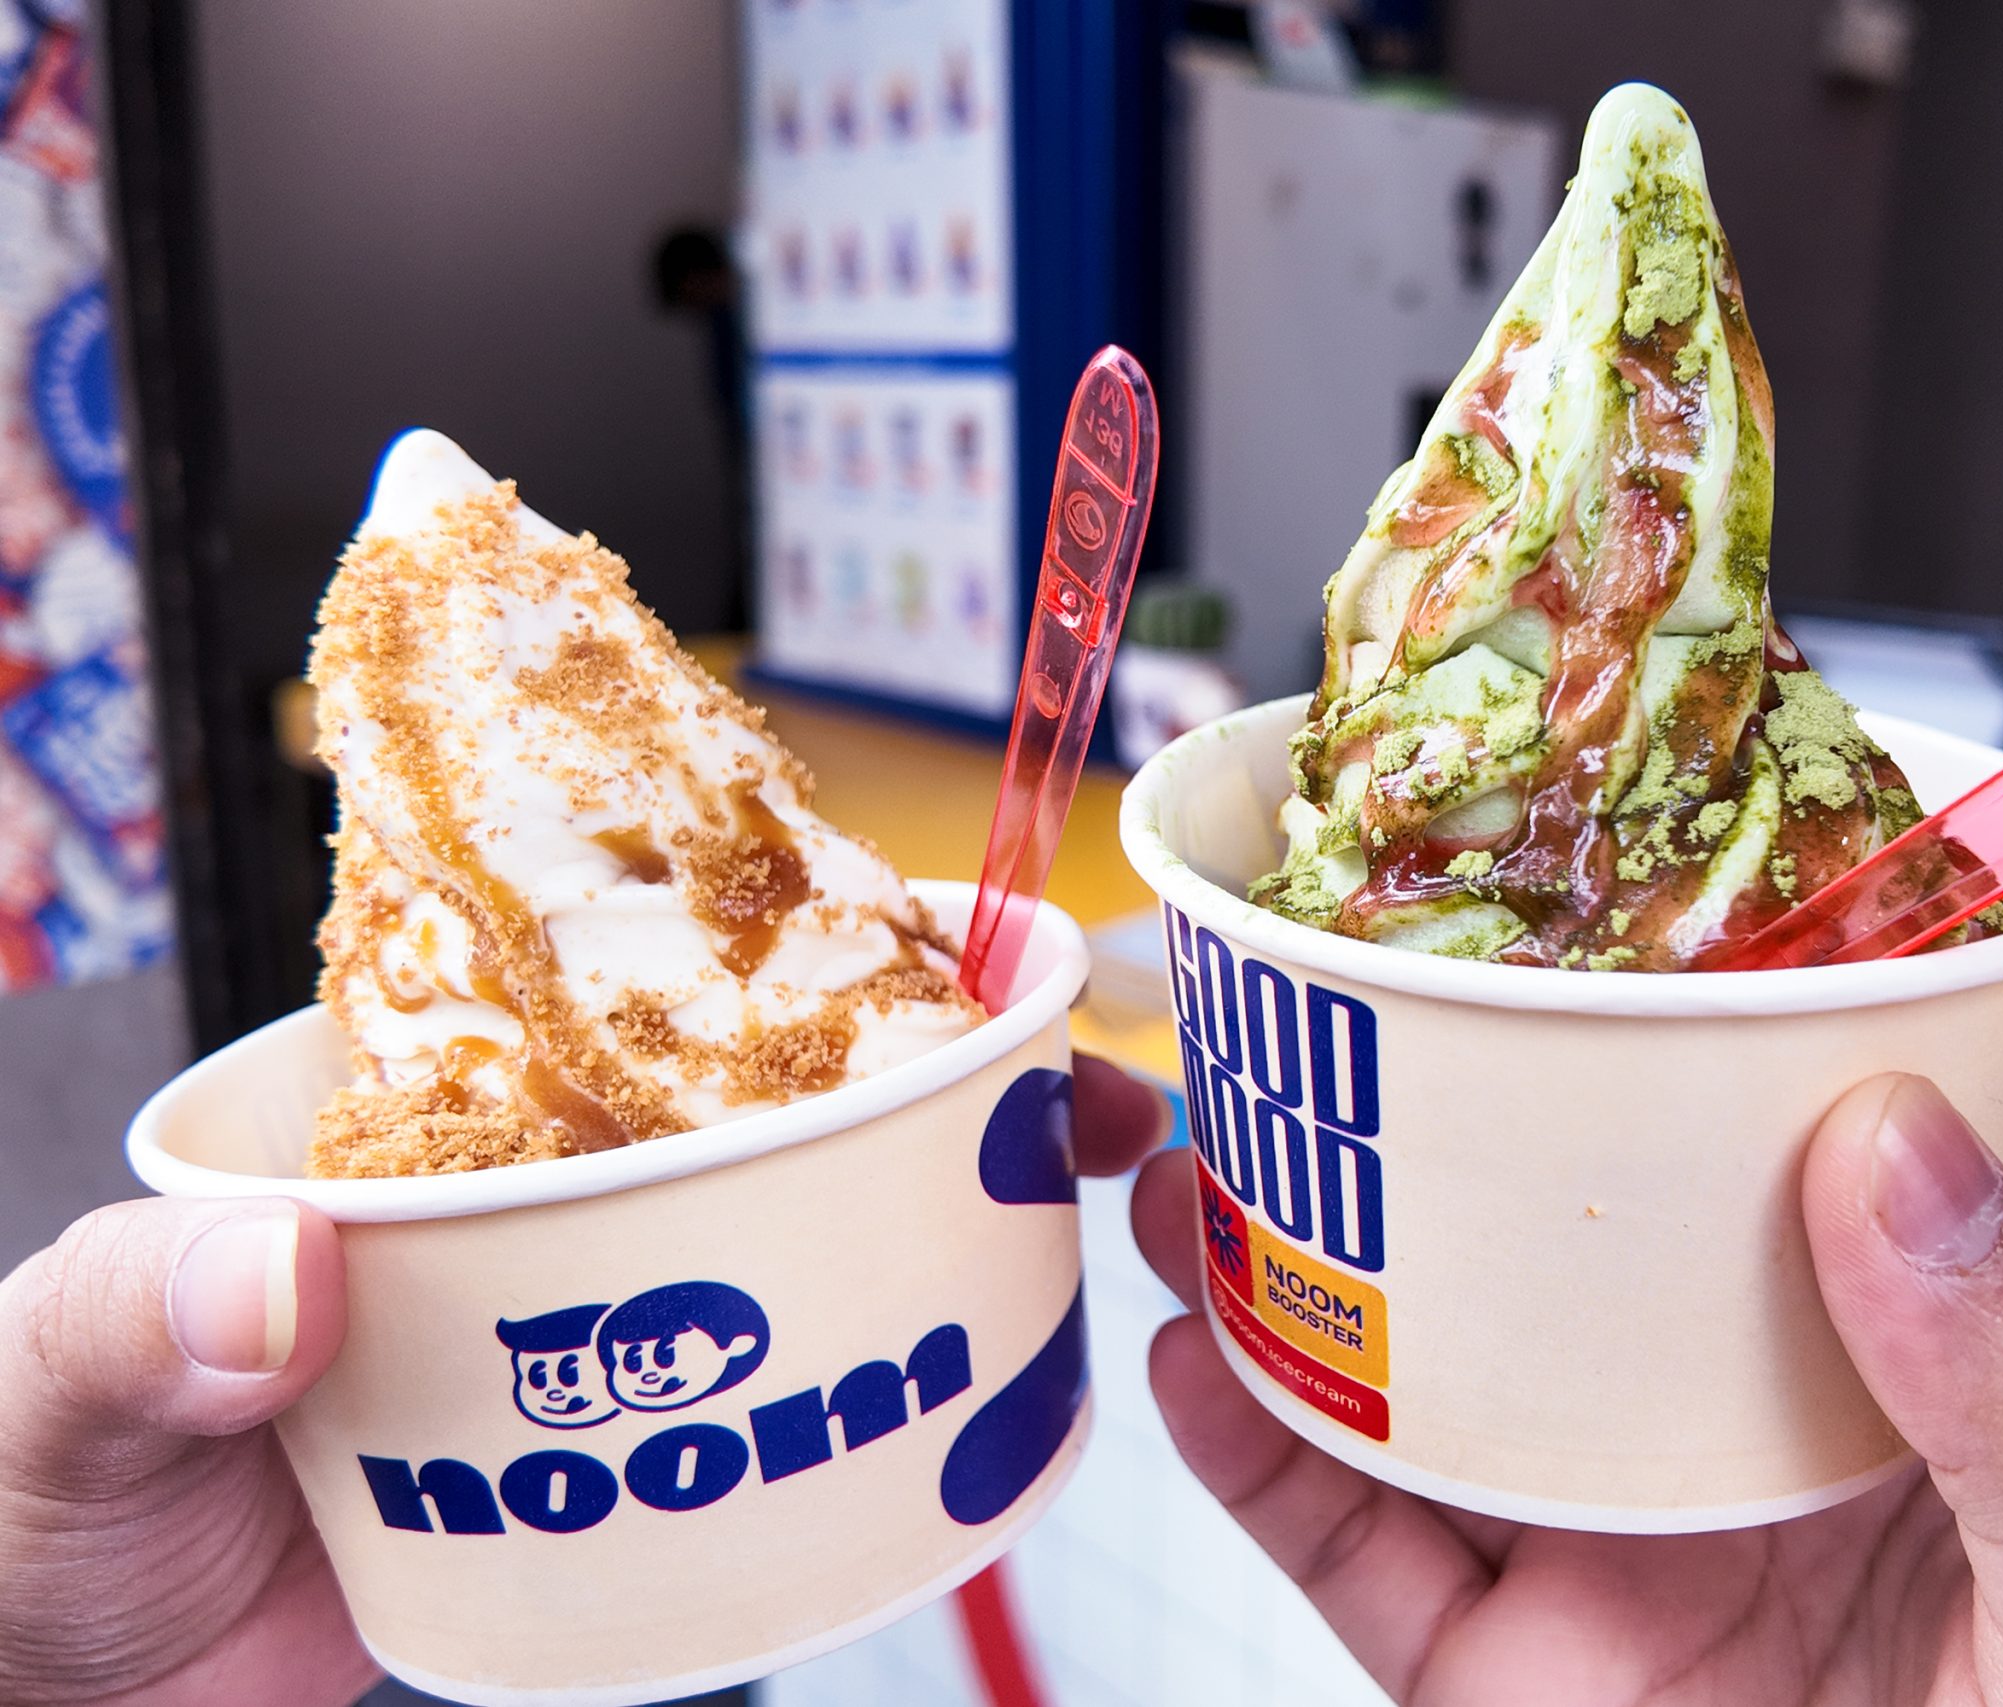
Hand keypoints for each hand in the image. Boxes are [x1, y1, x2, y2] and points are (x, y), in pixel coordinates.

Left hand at [0, 1053, 1167, 1706]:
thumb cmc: (30, 1512)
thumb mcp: (57, 1392)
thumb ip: (139, 1324)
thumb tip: (279, 1279)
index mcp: (413, 1111)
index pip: (627, 973)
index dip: (797, 933)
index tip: (955, 939)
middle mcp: (528, 1195)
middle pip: (770, 1106)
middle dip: (946, 1086)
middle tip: (1085, 1112)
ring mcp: (588, 1337)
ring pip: (798, 1251)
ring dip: (945, 1229)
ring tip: (1068, 1234)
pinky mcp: (620, 1476)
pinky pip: (771, 1418)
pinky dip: (877, 1397)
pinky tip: (965, 1403)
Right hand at [1129, 1072, 2002, 1706]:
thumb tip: (1893, 1141)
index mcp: (1892, 1388)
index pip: (1768, 1170)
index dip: (1659, 1041)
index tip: (1552, 920)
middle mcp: (1724, 1451)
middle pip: (1550, 1258)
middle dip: (1421, 1138)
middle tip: (1308, 1021)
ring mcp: (1602, 1567)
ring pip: (1417, 1387)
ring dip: (1292, 1272)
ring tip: (1198, 1157)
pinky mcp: (1497, 1687)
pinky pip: (1356, 1557)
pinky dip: (1258, 1458)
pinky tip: (1194, 1359)